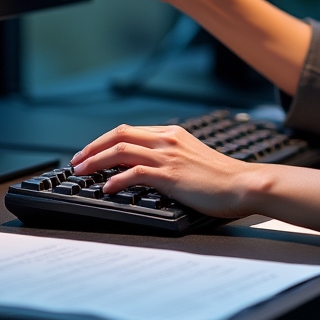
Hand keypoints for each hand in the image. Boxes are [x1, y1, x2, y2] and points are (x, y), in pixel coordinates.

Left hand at [71, 123, 254, 217]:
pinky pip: (133, 172)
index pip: (129, 130)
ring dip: (95, 161)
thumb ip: (173, 156)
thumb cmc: (223, 177)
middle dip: (92, 147)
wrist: (243, 183)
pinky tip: (106, 188)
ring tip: (81, 172)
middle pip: (119, 134)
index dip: (104, 140)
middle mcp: (167, 140)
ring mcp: (168, 156)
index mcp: (173, 134)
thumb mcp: (194, 157)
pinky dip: (115, 180)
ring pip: (120, 150)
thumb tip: (150, 167)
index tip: (90, 152)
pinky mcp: (169, 174)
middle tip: (76, 161)